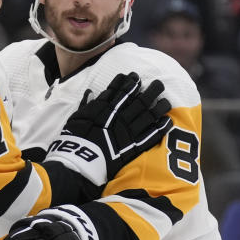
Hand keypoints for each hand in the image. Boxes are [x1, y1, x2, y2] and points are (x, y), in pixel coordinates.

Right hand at [45, 72, 171, 185]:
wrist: (79, 162)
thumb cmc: (72, 140)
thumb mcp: (75, 118)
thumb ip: (85, 105)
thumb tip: (90, 93)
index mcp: (104, 109)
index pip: (119, 91)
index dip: (128, 83)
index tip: (135, 76)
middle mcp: (118, 117)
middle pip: (138, 100)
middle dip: (149, 90)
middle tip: (159, 84)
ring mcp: (127, 132)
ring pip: (147, 115)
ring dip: (158, 107)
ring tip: (166, 100)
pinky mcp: (133, 147)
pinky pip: (150, 136)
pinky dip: (159, 128)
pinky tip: (167, 121)